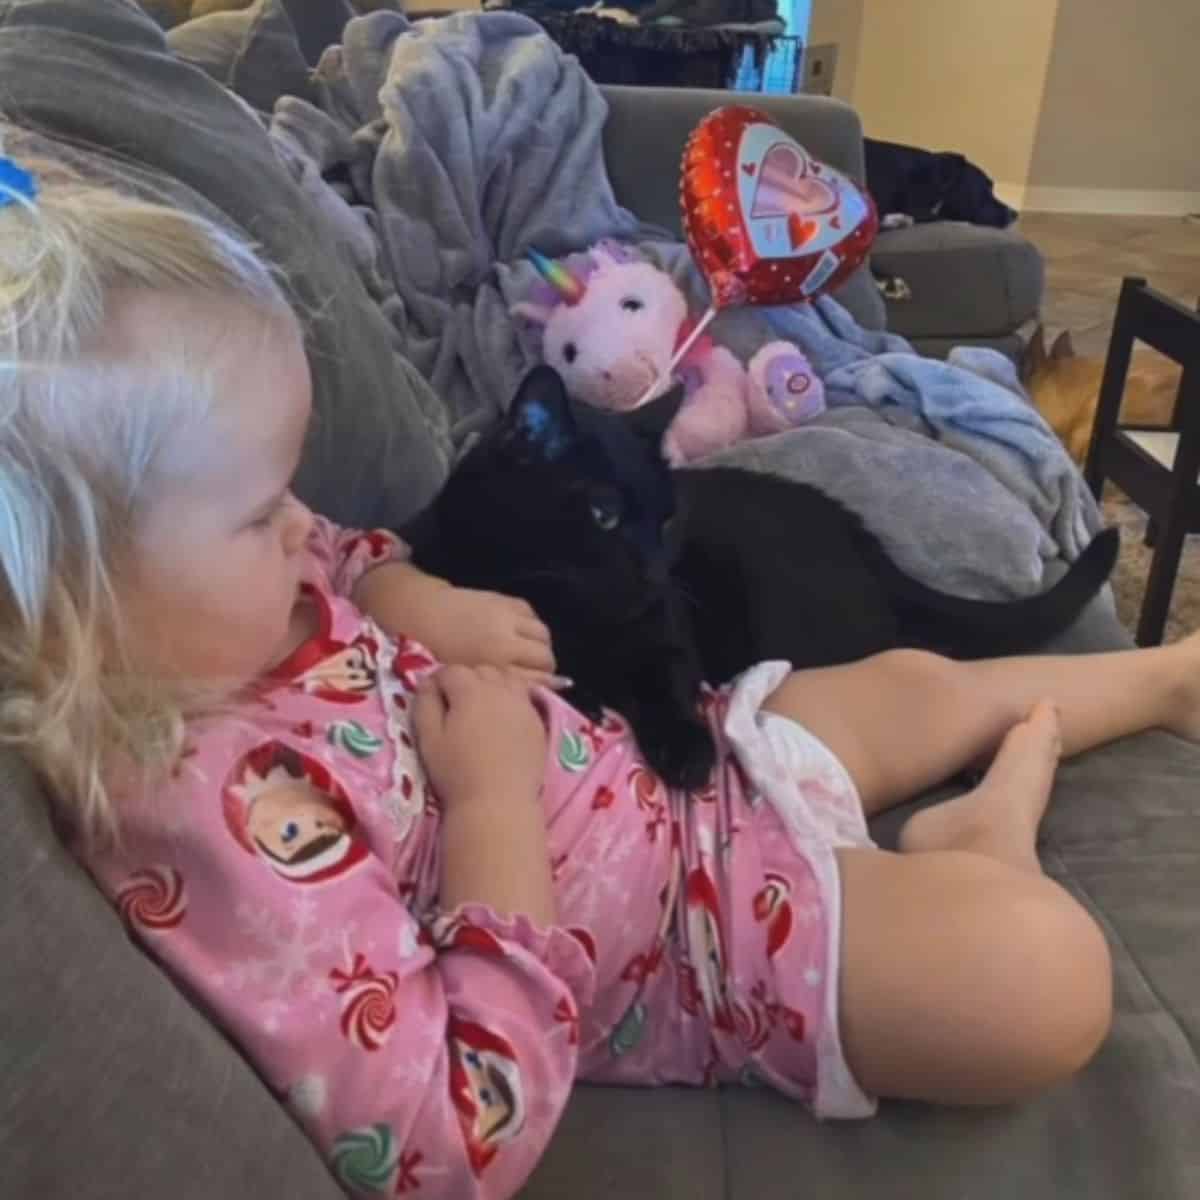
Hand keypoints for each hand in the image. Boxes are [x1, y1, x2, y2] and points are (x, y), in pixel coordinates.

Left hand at [357, 565, 557, 682]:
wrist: (417, 613)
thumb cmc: (430, 653)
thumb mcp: (460, 679)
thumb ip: (491, 686)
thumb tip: (519, 692)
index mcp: (492, 666)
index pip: (535, 680)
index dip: (542, 688)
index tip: (540, 692)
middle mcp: (506, 642)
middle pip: (544, 657)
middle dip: (545, 668)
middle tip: (536, 674)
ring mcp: (508, 618)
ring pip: (543, 634)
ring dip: (541, 645)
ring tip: (530, 653)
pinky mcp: (504, 600)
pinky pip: (531, 613)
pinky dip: (532, 624)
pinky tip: (523, 632)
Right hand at [413, 665, 546, 809]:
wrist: (498, 803)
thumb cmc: (456, 773)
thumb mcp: (428, 738)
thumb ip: (424, 704)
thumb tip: (427, 684)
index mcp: (470, 689)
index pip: (450, 671)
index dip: (437, 683)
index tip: (431, 700)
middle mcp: (500, 689)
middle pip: (481, 670)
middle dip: (466, 681)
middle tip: (455, 707)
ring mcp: (523, 704)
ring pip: (506, 679)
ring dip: (491, 686)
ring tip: (481, 710)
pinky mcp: (538, 722)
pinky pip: (523, 699)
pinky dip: (511, 702)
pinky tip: (502, 722)